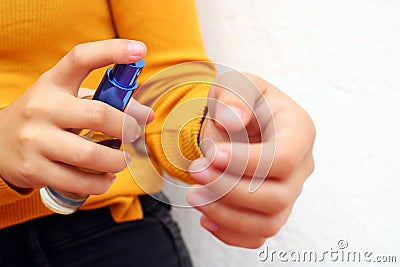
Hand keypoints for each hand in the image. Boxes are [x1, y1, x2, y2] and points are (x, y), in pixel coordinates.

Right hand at [0, 39, 153, 194]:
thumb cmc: (46, 118)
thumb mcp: (70, 101)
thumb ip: (109, 104)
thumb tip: (147, 116)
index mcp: (54, 84)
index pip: (81, 58)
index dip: (112, 51)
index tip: (139, 50)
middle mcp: (42, 108)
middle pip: (98, 115)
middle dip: (126, 128)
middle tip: (133, 134)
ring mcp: (35, 139)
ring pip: (90, 155)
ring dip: (116, 161)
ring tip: (121, 161)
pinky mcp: (34, 169)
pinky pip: (78, 181)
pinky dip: (100, 183)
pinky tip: (105, 178)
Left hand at [186, 71, 314, 247]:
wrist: (237, 121)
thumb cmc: (238, 101)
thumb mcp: (234, 85)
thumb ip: (233, 96)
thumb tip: (234, 120)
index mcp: (298, 130)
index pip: (282, 158)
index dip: (246, 163)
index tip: (211, 156)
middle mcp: (301, 165)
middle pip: (277, 197)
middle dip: (229, 190)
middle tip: (195, 173)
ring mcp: (289, 191)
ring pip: (269, 222)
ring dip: (226, 215)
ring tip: (194, 196)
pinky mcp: (273, 209)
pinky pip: (259, 235)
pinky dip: (231, 233)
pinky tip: (205, 216)